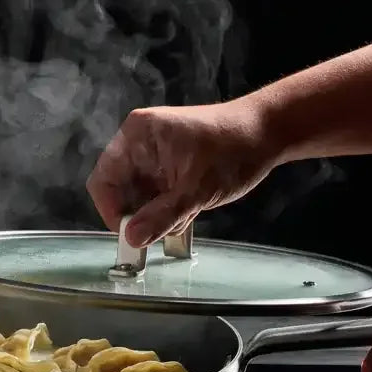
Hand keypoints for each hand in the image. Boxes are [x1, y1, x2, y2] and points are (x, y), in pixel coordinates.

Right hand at [86, 97, 275, 246]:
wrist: (267, 133)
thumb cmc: (233, 149)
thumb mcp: (197, 189)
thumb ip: (162, 215)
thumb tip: (131, 239)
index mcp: (137, 135)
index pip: (104, 180)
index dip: (112, 211)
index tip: (131, 236)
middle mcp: (140, 143)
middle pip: (121, 191)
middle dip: (142, 215)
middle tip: (167, 227)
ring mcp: (154, 155)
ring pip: (140, 197)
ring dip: (159, 214)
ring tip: (188, 214)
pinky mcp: (168, 166)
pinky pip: (156, 195)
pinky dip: (169, 208)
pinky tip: (191, 210)